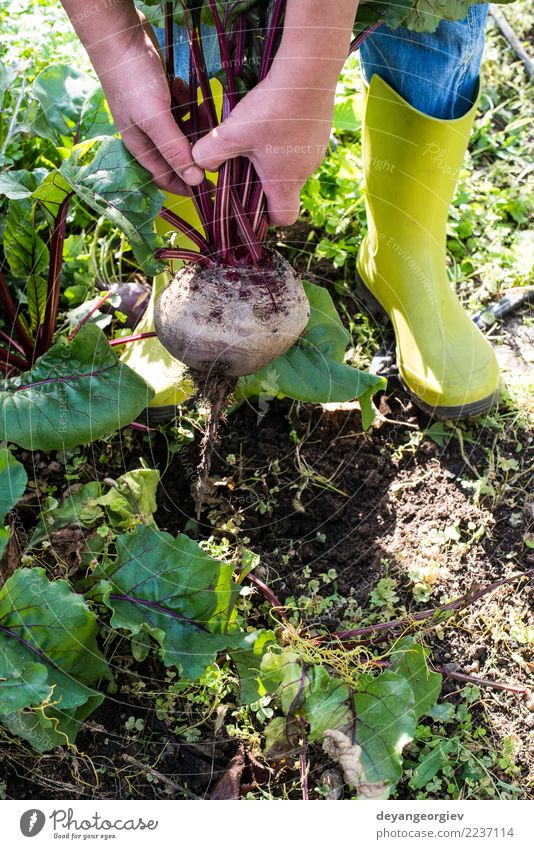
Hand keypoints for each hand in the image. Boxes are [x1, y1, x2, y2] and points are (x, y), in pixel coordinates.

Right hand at [84, 12, 204, 194]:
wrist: (120, 34)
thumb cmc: (133, 79)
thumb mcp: (155, 118)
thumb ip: (174, 149)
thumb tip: (195, 181)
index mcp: (141, 147)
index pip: (167, 178)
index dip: (188, 185)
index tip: (214, 187)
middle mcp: (148, 135)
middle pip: (178, 155)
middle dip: (197, 150)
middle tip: (218, 143)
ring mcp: (154, 115)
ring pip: (184, 130)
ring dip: (195, 123)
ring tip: (204, 109)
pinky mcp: (162, 95)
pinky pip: (182, 107)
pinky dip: (187, 101)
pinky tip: (185, 87)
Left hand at [192, 66, 335, 225]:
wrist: (309, 71)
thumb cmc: (271, 109)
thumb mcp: (230, 134)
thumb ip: (208, 154)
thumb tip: (198, 164)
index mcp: (284, 182)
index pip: (283, 218)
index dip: (266, 219)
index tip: (250, 206)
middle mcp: (305, 171)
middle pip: (284, 190)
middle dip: (263, 184)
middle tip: (243, 165)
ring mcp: (316, 150)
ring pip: (291, 166)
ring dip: (273, 159)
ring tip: (256, 137)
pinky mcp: (320, 130)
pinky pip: (300, 145)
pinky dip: (285, 139)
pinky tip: (272, 118)